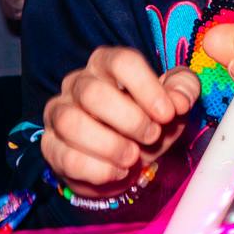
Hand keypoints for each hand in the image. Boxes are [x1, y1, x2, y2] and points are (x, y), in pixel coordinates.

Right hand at [42, 46, 199, 191]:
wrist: (126, 161)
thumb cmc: (147, 123)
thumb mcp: (172, 105)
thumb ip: (183, 91)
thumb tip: (180, 100)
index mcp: (107, 64)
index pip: (121, 62)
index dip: (147, 88)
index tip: (168, 114)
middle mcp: (77, 83)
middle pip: (93, 93)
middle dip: (129, 120)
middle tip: (151, 137)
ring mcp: (59, 114)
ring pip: (71, 123)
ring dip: (109, 145)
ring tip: (132, 158)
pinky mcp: (50, 146)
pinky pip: (66, 157)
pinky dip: (98, 170)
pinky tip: (118, 172)